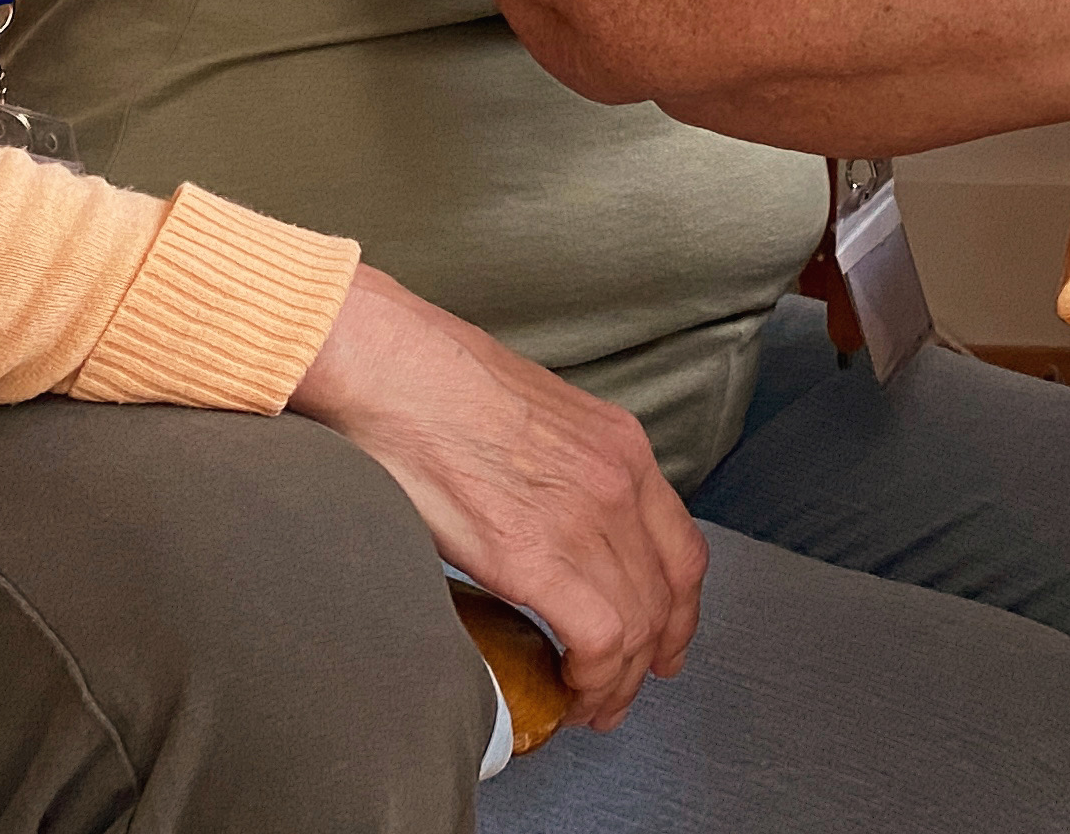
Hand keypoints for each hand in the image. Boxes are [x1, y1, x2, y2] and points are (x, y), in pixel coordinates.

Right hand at [289, 266, 705, 730]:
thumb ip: (560, 466)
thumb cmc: (435, 379)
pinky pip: (599, 637)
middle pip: (667, 594)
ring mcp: (581, 517)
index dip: (679, 610)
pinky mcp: (534, 554)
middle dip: (654, 656)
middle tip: (622, 691)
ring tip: (591, 705)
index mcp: (618, 444)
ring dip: (620, 680)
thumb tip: (545, 514)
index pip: (682, 546)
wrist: (387, 365)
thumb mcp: (532, 415)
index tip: (665, 642)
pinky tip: (572, 689)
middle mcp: (616, 480)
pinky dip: (595, 677)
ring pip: (638, 624)